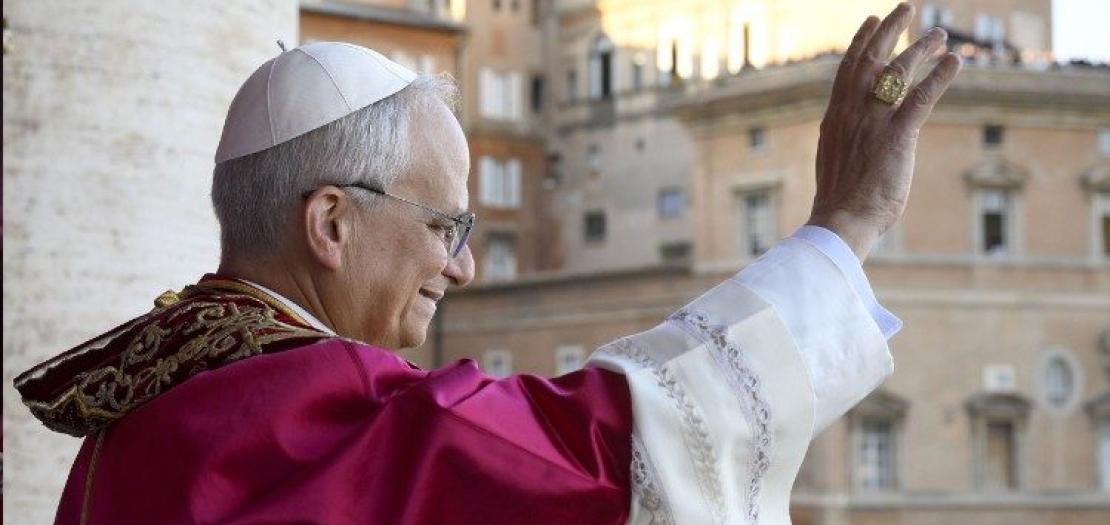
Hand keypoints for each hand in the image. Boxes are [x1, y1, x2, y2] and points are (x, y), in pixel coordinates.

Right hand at [807, 2, 961, 260]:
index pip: (847, 68)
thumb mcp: (835, 159)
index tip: (872, 21)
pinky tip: (955, 62)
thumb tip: (851, 136)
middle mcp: (852, 112)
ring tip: (941, 34)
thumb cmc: (839, 201)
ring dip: (921, 48)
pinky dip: (940, 76)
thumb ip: (845, 137)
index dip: (861, 41)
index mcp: (835, 117)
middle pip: (872, 58)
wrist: (840, 220)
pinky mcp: (897, 136)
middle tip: (908, 10)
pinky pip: (922, 97)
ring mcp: (873, 122)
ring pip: (898, 72)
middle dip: (891, 30)